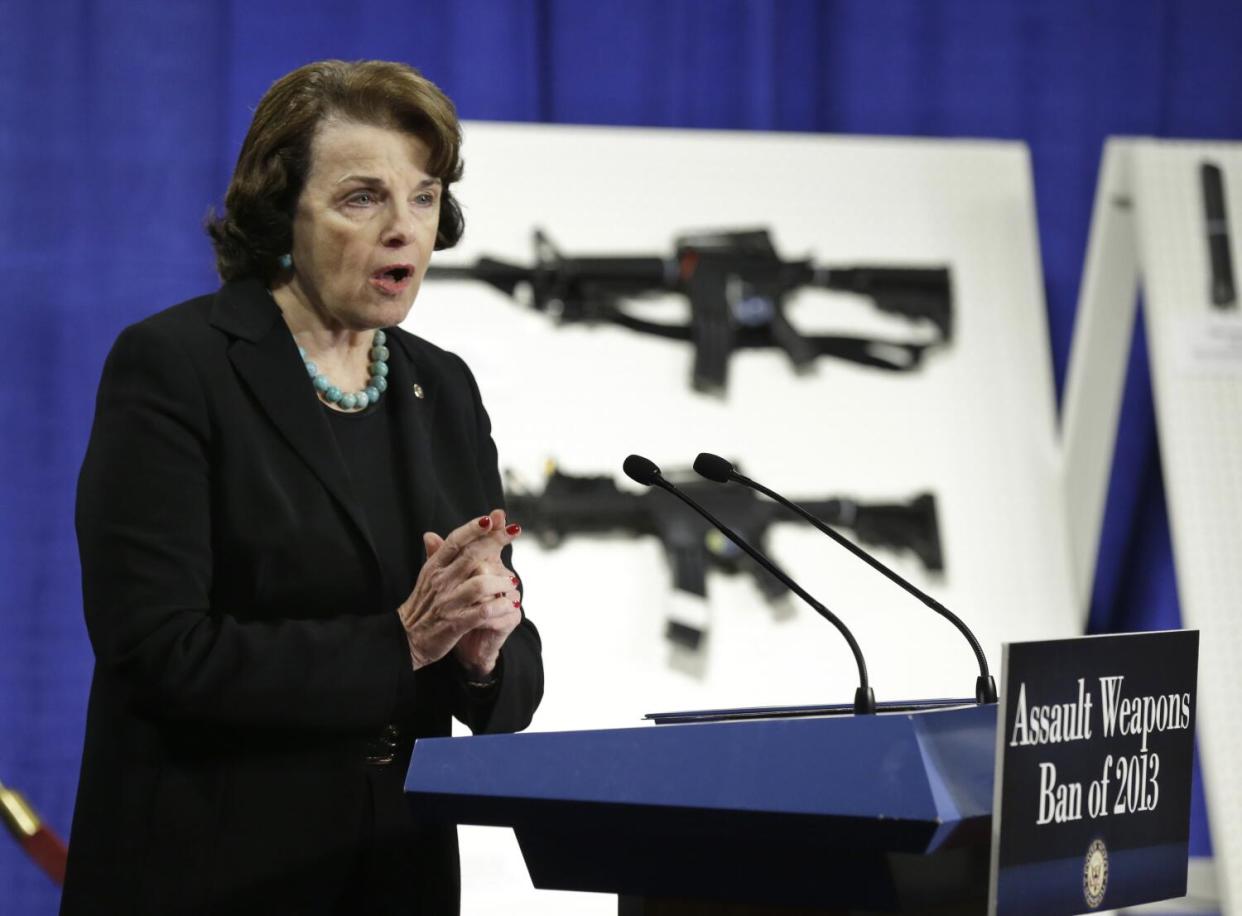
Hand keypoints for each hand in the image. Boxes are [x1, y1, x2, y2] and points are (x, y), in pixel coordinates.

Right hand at [397, 509, 520, 671]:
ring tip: (512, 582)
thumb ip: (436, 555)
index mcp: (434, 567)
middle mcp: (441, 582)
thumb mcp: (427, 577)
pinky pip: (483, 612)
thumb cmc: (424, 604)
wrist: (407, 638)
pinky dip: (500, 606)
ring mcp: (448, 603)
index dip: (473, 528)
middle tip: (515, 530)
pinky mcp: (456, 624)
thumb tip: (430, 533)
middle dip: (496, 540)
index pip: (455, 541)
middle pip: (471, 556)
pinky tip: (509, 604)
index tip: (492, 518)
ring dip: (502, 581)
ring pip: (480, 584)